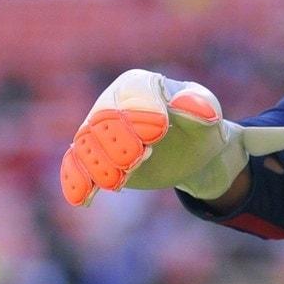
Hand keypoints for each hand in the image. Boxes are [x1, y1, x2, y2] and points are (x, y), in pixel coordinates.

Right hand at [60, 69, 247, 206]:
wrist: (190, 154)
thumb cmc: (199, 126)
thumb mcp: (208, 114)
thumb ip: (200, 106)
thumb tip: (184, 103)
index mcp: (139, 85)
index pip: (131, 93)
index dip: (142, 111)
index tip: (160, 132)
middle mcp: (112, 104)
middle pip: (102, 119)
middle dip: (117, 140)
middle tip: (137, 158)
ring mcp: (99, 133)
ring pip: (86, 144)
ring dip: (98, 164)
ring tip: (118, 182)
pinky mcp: (95, 159)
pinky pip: (75, 166)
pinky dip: (76, 181)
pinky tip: (83, 198)